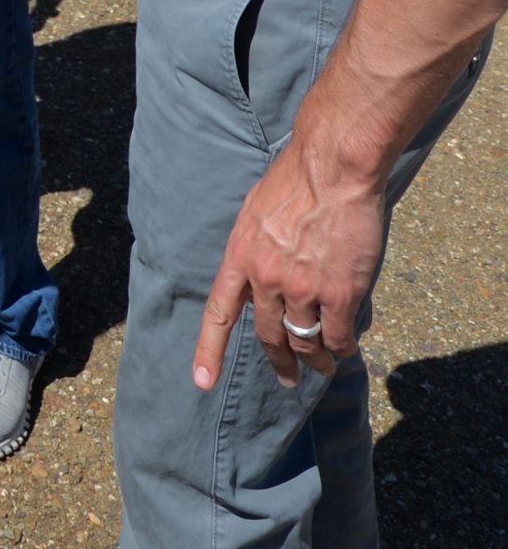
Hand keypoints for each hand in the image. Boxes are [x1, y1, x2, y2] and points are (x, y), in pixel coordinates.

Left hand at [192, 130, 386, 392]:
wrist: (333, 166)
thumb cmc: (297, 178)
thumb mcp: (255, 211)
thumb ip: (255, 247)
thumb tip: (261, 272)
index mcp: (240, 256)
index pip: (219, 313)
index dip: (208, 351)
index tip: (202, 382)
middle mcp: (266, 278)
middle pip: (268, 336)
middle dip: (279, 362)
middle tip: (287, 377)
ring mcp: (302, 288)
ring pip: (305, 341)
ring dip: (315, 360)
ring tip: (324, 367)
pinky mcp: (338, 293)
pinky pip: (337, 336)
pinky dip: (341, 347)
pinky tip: (345, 349)